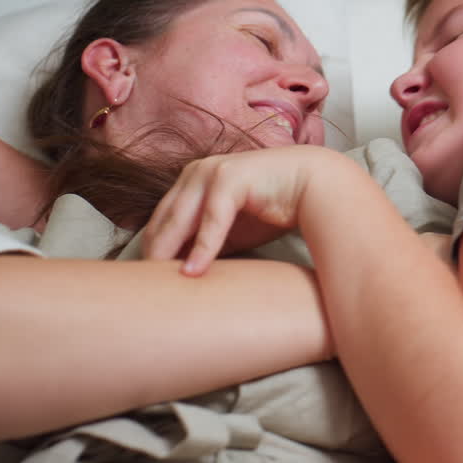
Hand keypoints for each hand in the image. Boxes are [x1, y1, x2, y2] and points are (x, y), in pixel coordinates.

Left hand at [142, 146, 339, 275]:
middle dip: (154, 255)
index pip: (160, 221)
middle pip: (162, 221)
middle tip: (147, 291)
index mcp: (191, 180)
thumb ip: (205, 243)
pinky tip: (194, 272)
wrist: (315, 185)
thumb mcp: (232, 230)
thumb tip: (181, 274)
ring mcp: (211, 172)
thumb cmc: (274, 207)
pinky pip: (211, 219)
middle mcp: (196, 172)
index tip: (147, 281)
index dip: (153, 251)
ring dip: (169, 254)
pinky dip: (202, 247)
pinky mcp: (230, 178)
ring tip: (161, 286)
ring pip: (179, 220)